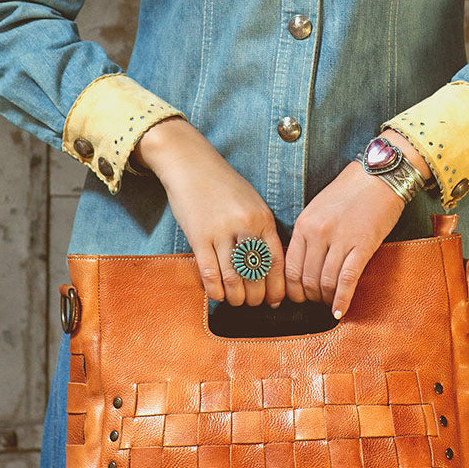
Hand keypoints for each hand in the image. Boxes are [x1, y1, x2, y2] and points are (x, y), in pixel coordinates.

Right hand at [134, 118, 285, 307]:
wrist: (191, 164)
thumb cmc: (223, 185)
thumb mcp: (252, 203)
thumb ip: (261, 231)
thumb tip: (269, 267)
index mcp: (263, 218)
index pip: (277, 262)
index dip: (277, 287)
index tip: (275, 300)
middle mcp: (245, 225)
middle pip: (256, 275)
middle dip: (256, 297)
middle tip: (253, 303)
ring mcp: (221, 231)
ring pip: (234, 279)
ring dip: (236, 298)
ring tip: (236, 301)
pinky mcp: (198, 236)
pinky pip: (210, 273)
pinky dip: (215, 291)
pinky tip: (217, 295)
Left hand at [283, 158, 406, 318]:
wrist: (378, 176)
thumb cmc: (349, 192)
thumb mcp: (317, 210)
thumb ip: (308, 236)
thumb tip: (303, 267)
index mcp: (304, 224)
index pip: (290, 268)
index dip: (293, 290)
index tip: (299, 298)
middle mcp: (318, 233)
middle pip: (307, 279)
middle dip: (312, 297)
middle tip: (318, 302)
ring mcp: (340, 239)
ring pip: (326, 283)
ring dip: (328, 299)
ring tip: (332, 303)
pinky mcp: (362, 245)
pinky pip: (347, 279)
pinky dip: (342, 300)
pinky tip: (340, 312)